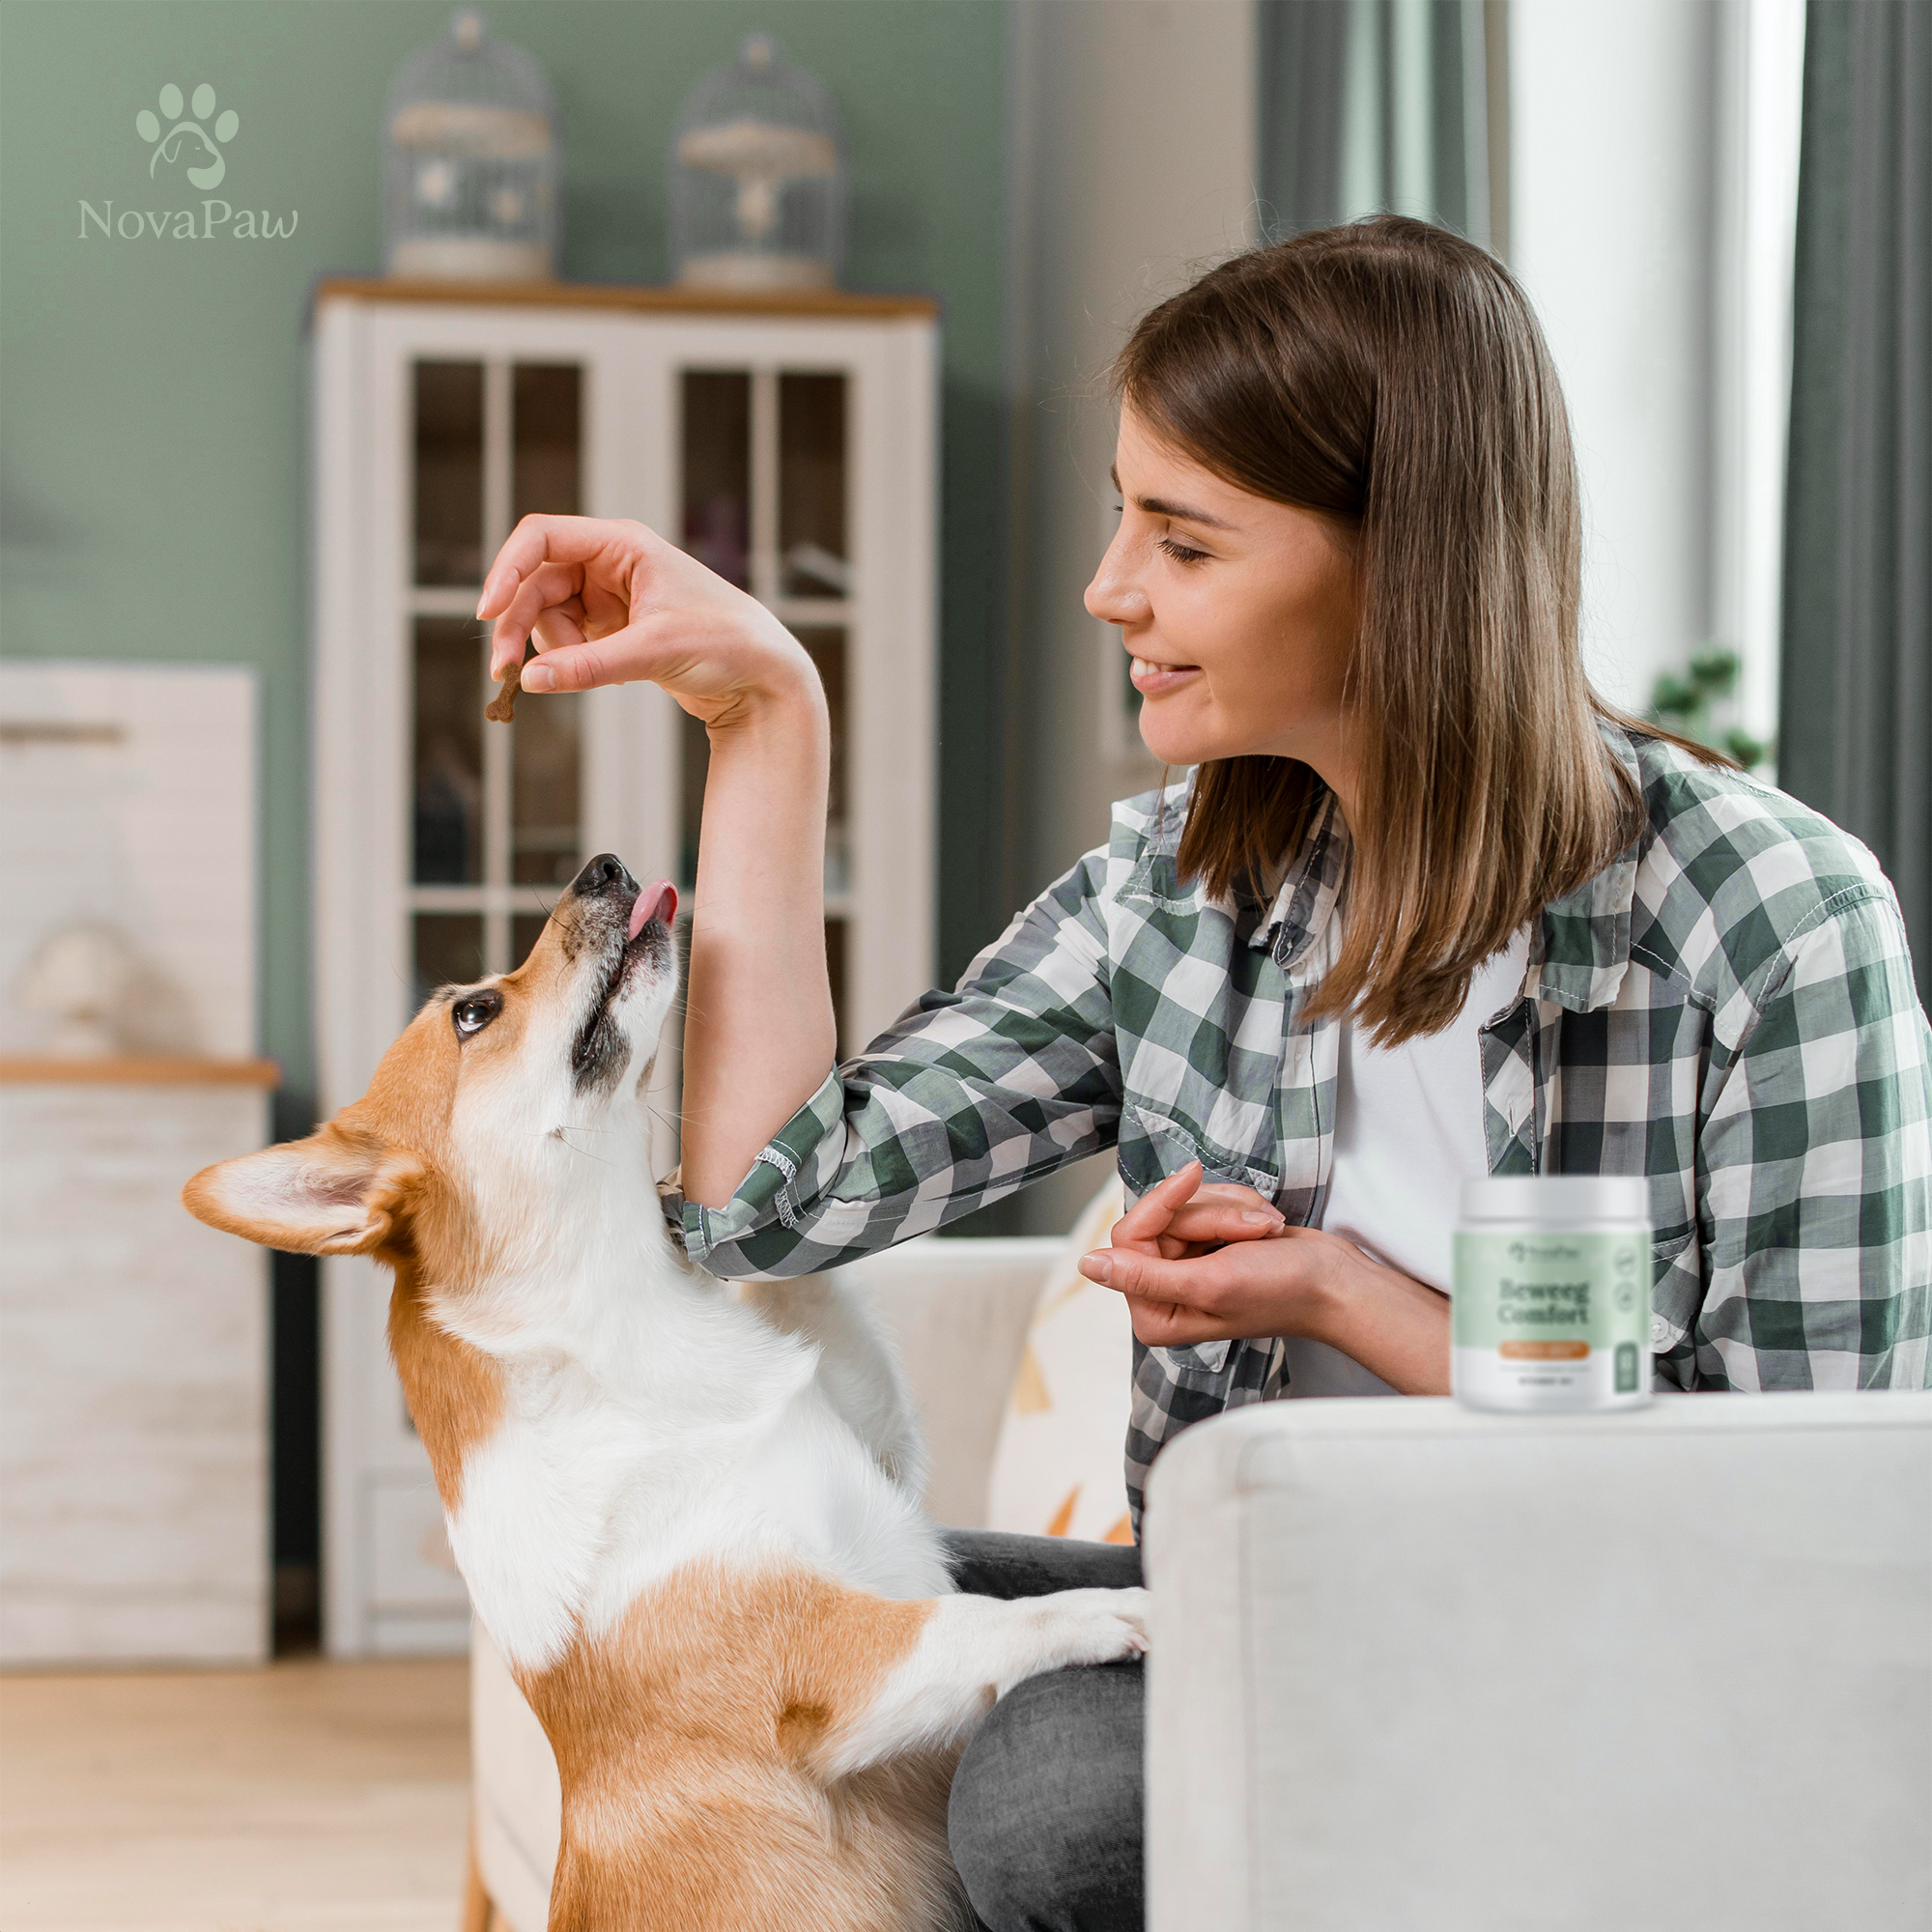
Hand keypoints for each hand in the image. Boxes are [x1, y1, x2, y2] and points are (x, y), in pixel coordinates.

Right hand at [475, 514, 818, 729]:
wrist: (764, 678)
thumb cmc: (726, 644)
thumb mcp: (656, 651)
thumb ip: (590, 665)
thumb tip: (531, 680)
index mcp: (623, 543)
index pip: (542, 537)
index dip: (507, 569)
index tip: (486, 610)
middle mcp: (611, 562)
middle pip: (535, 583)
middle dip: (517, 625)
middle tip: (503, 671)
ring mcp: (610, 596)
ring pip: (546, 615)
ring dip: (545, 648)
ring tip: (572, 678)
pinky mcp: (613, 629)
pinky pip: (567, 640)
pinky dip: (567, 661)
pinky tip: (595, 677)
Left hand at [1077, 1162, 1452, 1391]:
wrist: (1335, 1280)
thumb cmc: (1281, 1291)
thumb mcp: (1209, 1282)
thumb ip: (1145, 1276)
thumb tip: (1088, 1264)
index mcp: (1154, 1314)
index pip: (1129, 1236)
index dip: (1163, 1205)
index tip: (1195, 1178)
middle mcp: (1163, 1291)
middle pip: (1158, 1218)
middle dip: (1210, 1213)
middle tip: (1254, 1231)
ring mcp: (1185, 1266)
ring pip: (1184, 1206)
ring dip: (1231, 1210)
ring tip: (1264, 1234)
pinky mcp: (1207, 1245)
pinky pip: (1206, 1203)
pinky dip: (1238, 1207)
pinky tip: (1266, 1229)